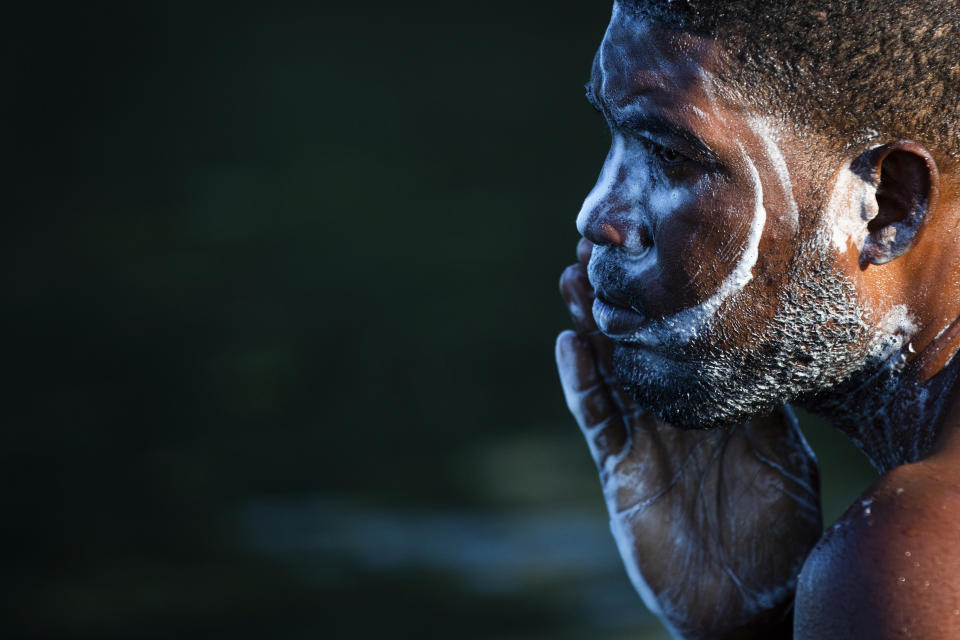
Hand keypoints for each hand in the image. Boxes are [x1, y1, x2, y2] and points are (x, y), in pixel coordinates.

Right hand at [556, 240, 821, 639]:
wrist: (744, 600)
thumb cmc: (777, 530)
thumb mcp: (784, 456)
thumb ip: (764, 403)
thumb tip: (762, 338)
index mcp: (718, 402)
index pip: (687, 337)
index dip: (670, 297)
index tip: (657, 248)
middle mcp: (677, 411)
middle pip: (640, 344)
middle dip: (620, 298)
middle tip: (599, 248)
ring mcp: (645, 437)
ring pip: (611, 371)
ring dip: (591, 327)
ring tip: (574, 281)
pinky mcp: (620, 469)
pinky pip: (598, 418)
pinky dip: (583, 383)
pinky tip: (570, 346)